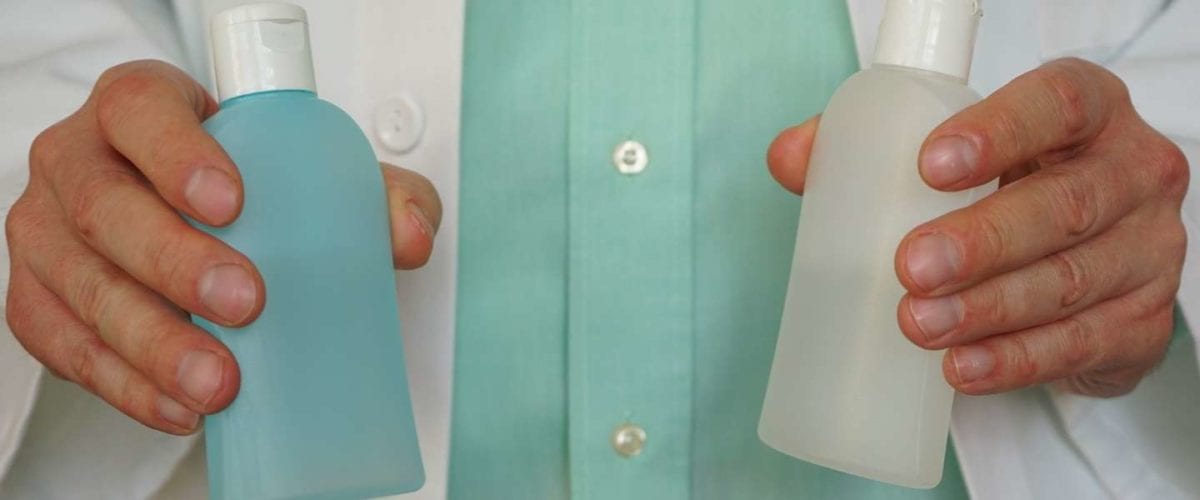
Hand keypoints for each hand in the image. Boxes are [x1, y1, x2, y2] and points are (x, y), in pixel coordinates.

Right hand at [4, 60, 440, 433]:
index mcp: (139, 107)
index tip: (233, 202)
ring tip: (220, 382)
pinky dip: (123, 384)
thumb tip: (409, 238)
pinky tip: (179, 406)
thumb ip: (375, 192)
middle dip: (173, 261)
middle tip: (245, 304)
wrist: (193, 216)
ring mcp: (47, 232)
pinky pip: (62, 346)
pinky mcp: (39, 299)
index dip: (175, 152)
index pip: (138, 110)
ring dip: (149, 343)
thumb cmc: (251, 181)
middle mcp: (78, 160)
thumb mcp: (319, 169)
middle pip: (103, 207)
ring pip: (78, 285)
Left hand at [768, 58, 1187, 397]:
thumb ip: (867, 147)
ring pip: (1071, 281)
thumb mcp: (951, 155)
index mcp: (1087, 113)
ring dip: (989, 310)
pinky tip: (963, 369)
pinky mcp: (1142, 322)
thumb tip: (789, 158)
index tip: (929, 166)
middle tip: (909, 267)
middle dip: (982, 240)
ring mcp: (1149, 250)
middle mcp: (1133, 173)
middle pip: (1066, 203)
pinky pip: (1081, 346)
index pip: (1060, 102)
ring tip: (918, 325)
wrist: (1081, 258)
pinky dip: (1016, 361)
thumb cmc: (1003, 189)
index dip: (1000, 131)